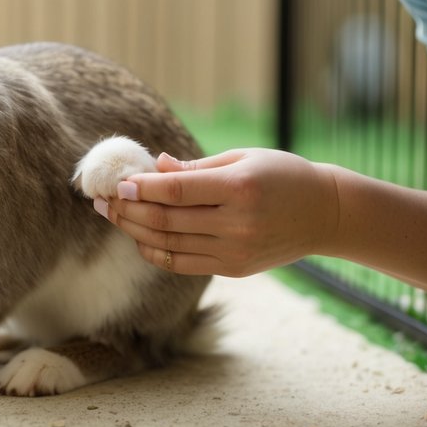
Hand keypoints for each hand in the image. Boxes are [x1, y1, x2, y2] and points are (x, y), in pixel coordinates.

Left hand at [94, 148, 340, 276]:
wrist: (326, 214)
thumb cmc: (281, 175)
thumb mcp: (243, 158)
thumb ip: (196, 167)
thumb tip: (154, 167)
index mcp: (239, 188)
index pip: (176, 190)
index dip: (141, 188)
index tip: (116, 183)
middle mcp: (237, 223)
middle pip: (166, 220)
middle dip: (127, 210)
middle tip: (100, 199)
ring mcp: (235, 250)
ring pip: (169, 245)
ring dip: (133, 230)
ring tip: (111, 215)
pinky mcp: (234, 268)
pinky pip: (183, 263)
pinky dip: (155, 251)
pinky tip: (137, 237)